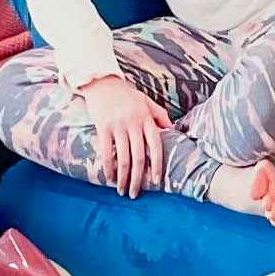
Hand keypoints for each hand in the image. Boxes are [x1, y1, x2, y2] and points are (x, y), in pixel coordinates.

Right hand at [78, 71, 169, 195]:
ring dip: (122, 178)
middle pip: (139, 157)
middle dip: (137, 179)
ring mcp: (118, 126)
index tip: (155, 181)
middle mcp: (134, 123)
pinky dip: (108, 167)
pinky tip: (109, 177)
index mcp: (146, 119)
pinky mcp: (102, 127)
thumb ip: (160, 115)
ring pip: (123, 158)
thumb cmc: (126, 93)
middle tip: (134, 194)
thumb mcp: (146, 101)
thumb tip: (172, 130)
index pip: (156, 145)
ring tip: (121, 190)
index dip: (156, 165)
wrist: (102, 81)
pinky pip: (106, 152)